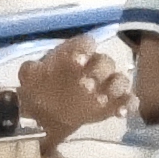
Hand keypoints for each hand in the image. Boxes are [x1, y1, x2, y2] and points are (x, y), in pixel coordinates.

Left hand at [14, 34, 133, 144]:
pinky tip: (119, 113)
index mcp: (75, 53)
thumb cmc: (39, 90)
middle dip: (98, 71)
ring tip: (101, 99)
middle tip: (86, 85)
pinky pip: (129, 100)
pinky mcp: (114, 103)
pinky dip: (128, 105)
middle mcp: (94, 66)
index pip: (85, 43)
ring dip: (114, 87)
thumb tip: (34, 67)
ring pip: (120, 79)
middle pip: (105, 61)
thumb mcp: (29, 77)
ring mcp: (106, 85)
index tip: (77, 61)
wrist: (46, 114)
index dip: (84, 49)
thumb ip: (31, 69)